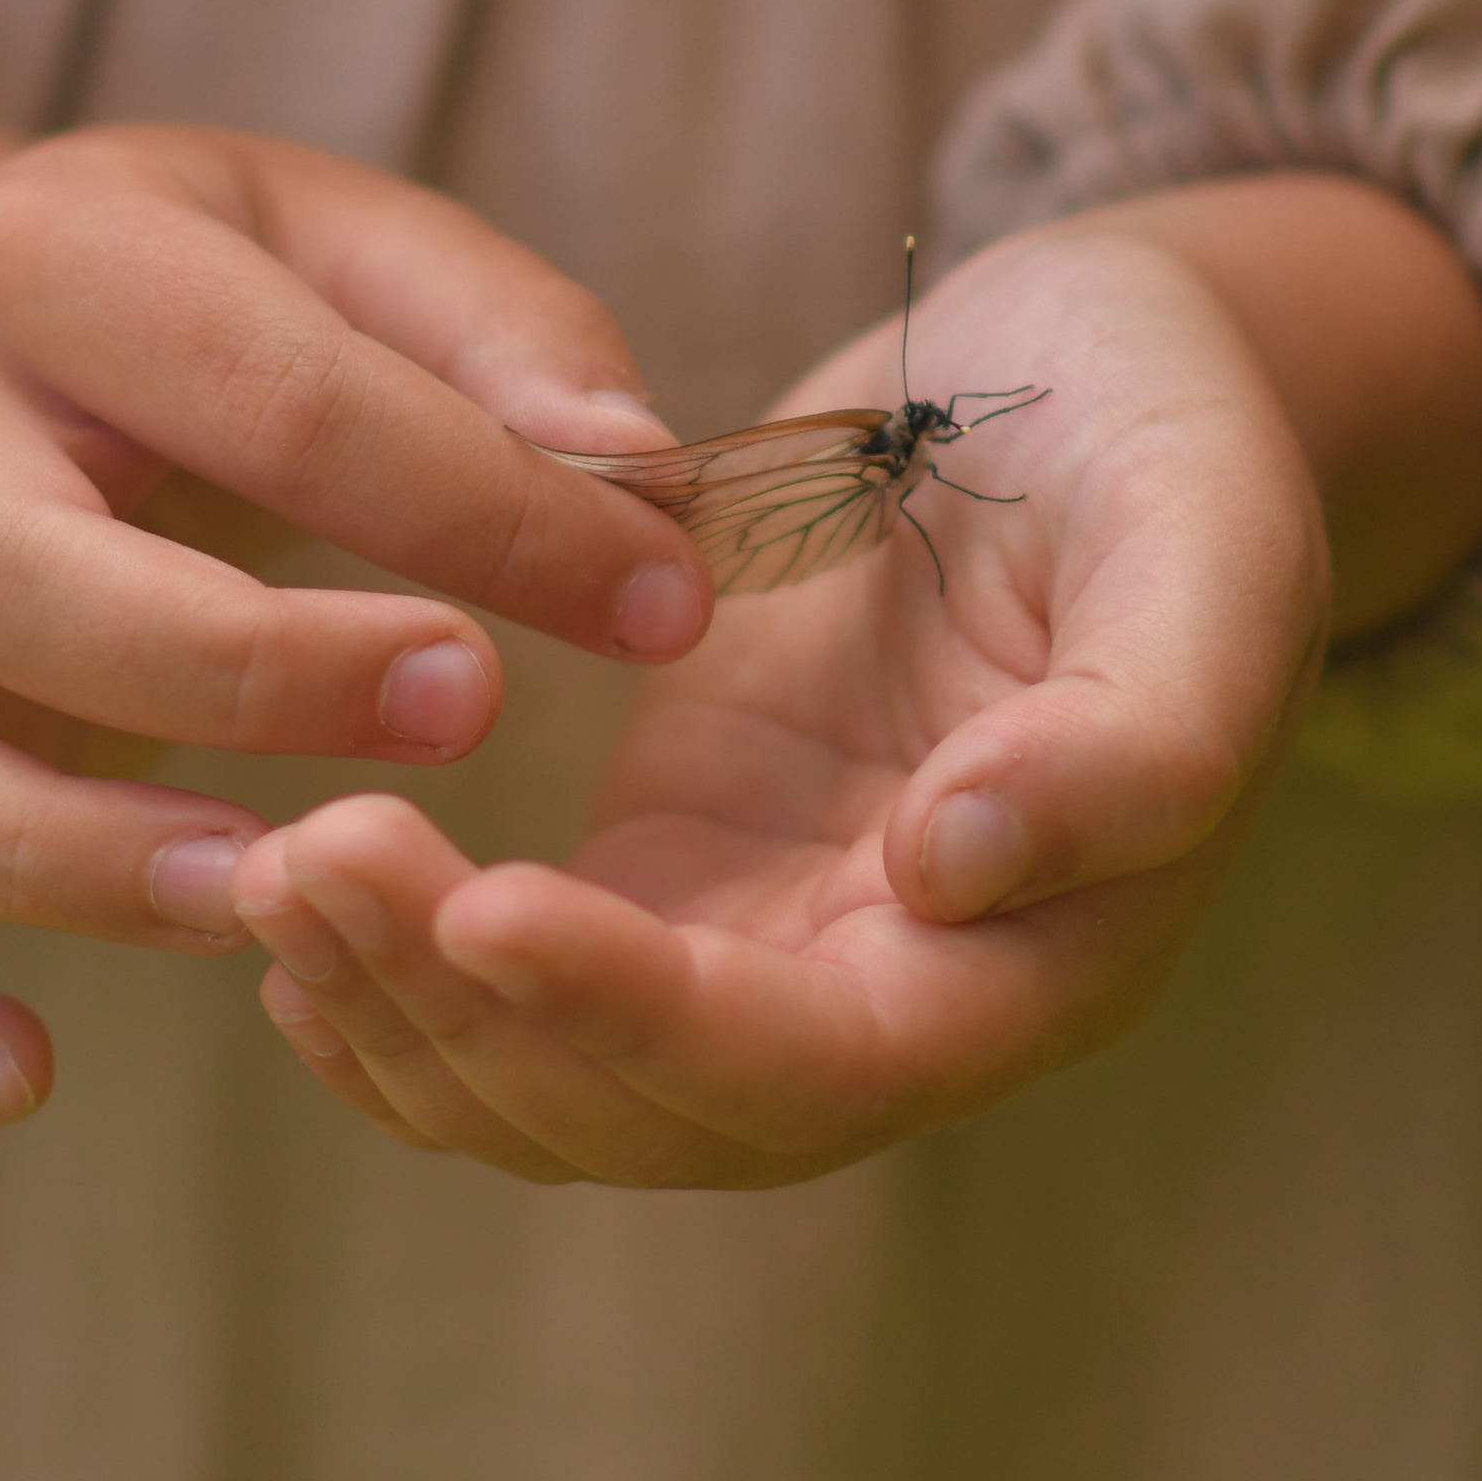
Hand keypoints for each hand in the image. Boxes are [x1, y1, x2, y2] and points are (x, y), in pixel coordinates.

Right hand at [0, 117, 706, 1138]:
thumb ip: (508, 342)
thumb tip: (630, 472)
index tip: (660, 600)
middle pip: (14, 577)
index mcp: (55, 264)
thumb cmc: (228, 296)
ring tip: (263, 897)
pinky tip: (12, 1079)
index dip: (484, 510)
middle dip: (252, 668)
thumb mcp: (361, 244)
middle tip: (470, 710)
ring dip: (61, 855)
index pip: (270, 393)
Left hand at [229, 214, 1364, 1185]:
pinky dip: (403, 983)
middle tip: (307, 857)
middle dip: (476, 1016)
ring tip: (271, 869)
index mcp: (1045, 957)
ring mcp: (780, 941)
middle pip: (664, 1109)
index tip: (485, 907)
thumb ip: (1136, 734)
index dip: (646, 1015)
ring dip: (408, 1010)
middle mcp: (905, 998)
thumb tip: (955, 873)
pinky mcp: (686, 870)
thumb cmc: (1177, 440)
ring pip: (567, 1079)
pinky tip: (286, 910)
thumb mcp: (1210, 546)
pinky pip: (527, 989)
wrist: (1104, 370)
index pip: (825, 1062)